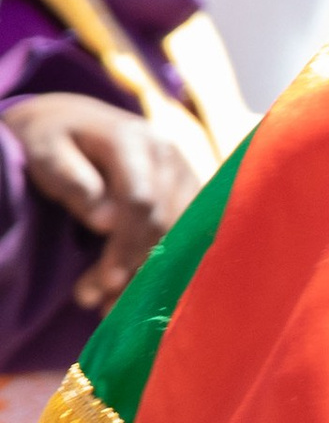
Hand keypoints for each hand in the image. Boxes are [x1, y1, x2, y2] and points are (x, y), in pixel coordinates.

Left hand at [4, 92, 200, 307]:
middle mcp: (168, 154)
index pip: (142, 201)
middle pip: (164, 223)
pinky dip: (162, 264)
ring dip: (148, 273)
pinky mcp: (190, 190)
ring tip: (111, 303)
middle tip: (97, 303)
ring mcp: (184, 171)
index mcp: (132, 140)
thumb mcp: (44, 151)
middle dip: (134, 268)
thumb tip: (105, 221)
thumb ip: (71, 179)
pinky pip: (187, 234)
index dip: (126, 246)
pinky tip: (136, 286)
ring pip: (181, 234)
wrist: (74, 119)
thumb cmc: (51, 139)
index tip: (105, 283)